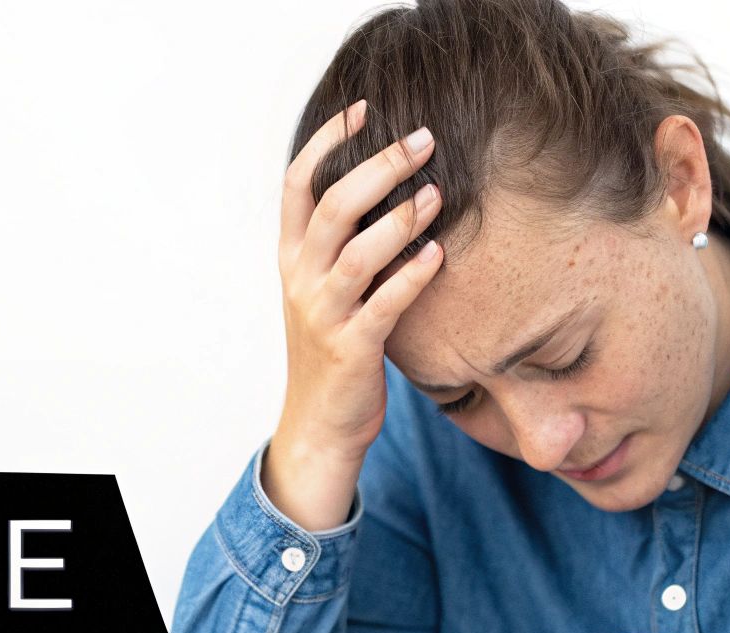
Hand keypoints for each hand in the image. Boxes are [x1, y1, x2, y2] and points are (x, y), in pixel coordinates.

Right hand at [262, 98, 444, 531]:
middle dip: (378, 168)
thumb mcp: (323, 289)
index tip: (364, 110)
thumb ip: (342, 243)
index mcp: (290, 257)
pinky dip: (412, 276)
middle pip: (332, 207)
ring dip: (400, 219)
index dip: (326, 142)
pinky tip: (439, 254)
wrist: (321, 424)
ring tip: (437, 194)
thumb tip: (385, 187)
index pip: (297, 184)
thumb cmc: (333, 349)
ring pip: (356, 253)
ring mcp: (323, 314)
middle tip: (423, 140)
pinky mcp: (352, 348)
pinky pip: (384, 304)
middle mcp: (300, 279)